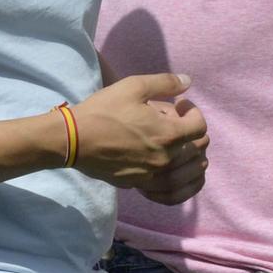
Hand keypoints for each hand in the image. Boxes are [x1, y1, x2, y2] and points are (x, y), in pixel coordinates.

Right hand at [71, 73, 209, 188]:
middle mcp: (163, 159)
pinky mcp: (136, 185)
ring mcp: (150, 176)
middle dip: (194, 133)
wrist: (72, 139)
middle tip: (177, 123)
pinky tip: (176, 174)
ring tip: (179, 145)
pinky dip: (179, 184)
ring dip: (190, 158)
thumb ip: (165, 83)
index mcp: (167, 135)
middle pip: (197, 150)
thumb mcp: (134, 86)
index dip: (194, 113)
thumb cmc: (103, 110)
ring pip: (186, 173)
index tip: (180, 106)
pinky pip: (168, 191)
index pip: (200, 128)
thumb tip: (189, 82)